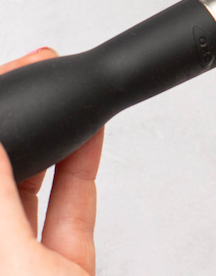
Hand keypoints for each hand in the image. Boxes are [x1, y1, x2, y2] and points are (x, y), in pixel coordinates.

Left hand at [0, 49, 102, 275]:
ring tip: (70, 104)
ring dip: (54, 140)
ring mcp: (23, 259)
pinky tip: (90, 139)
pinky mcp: (64, 267)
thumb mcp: (8, 258)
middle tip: (35, 75)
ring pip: (31, 184)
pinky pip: (70, 206)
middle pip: (5, 166)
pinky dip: (82, 168)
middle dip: (22, 121)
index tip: (10, 78)